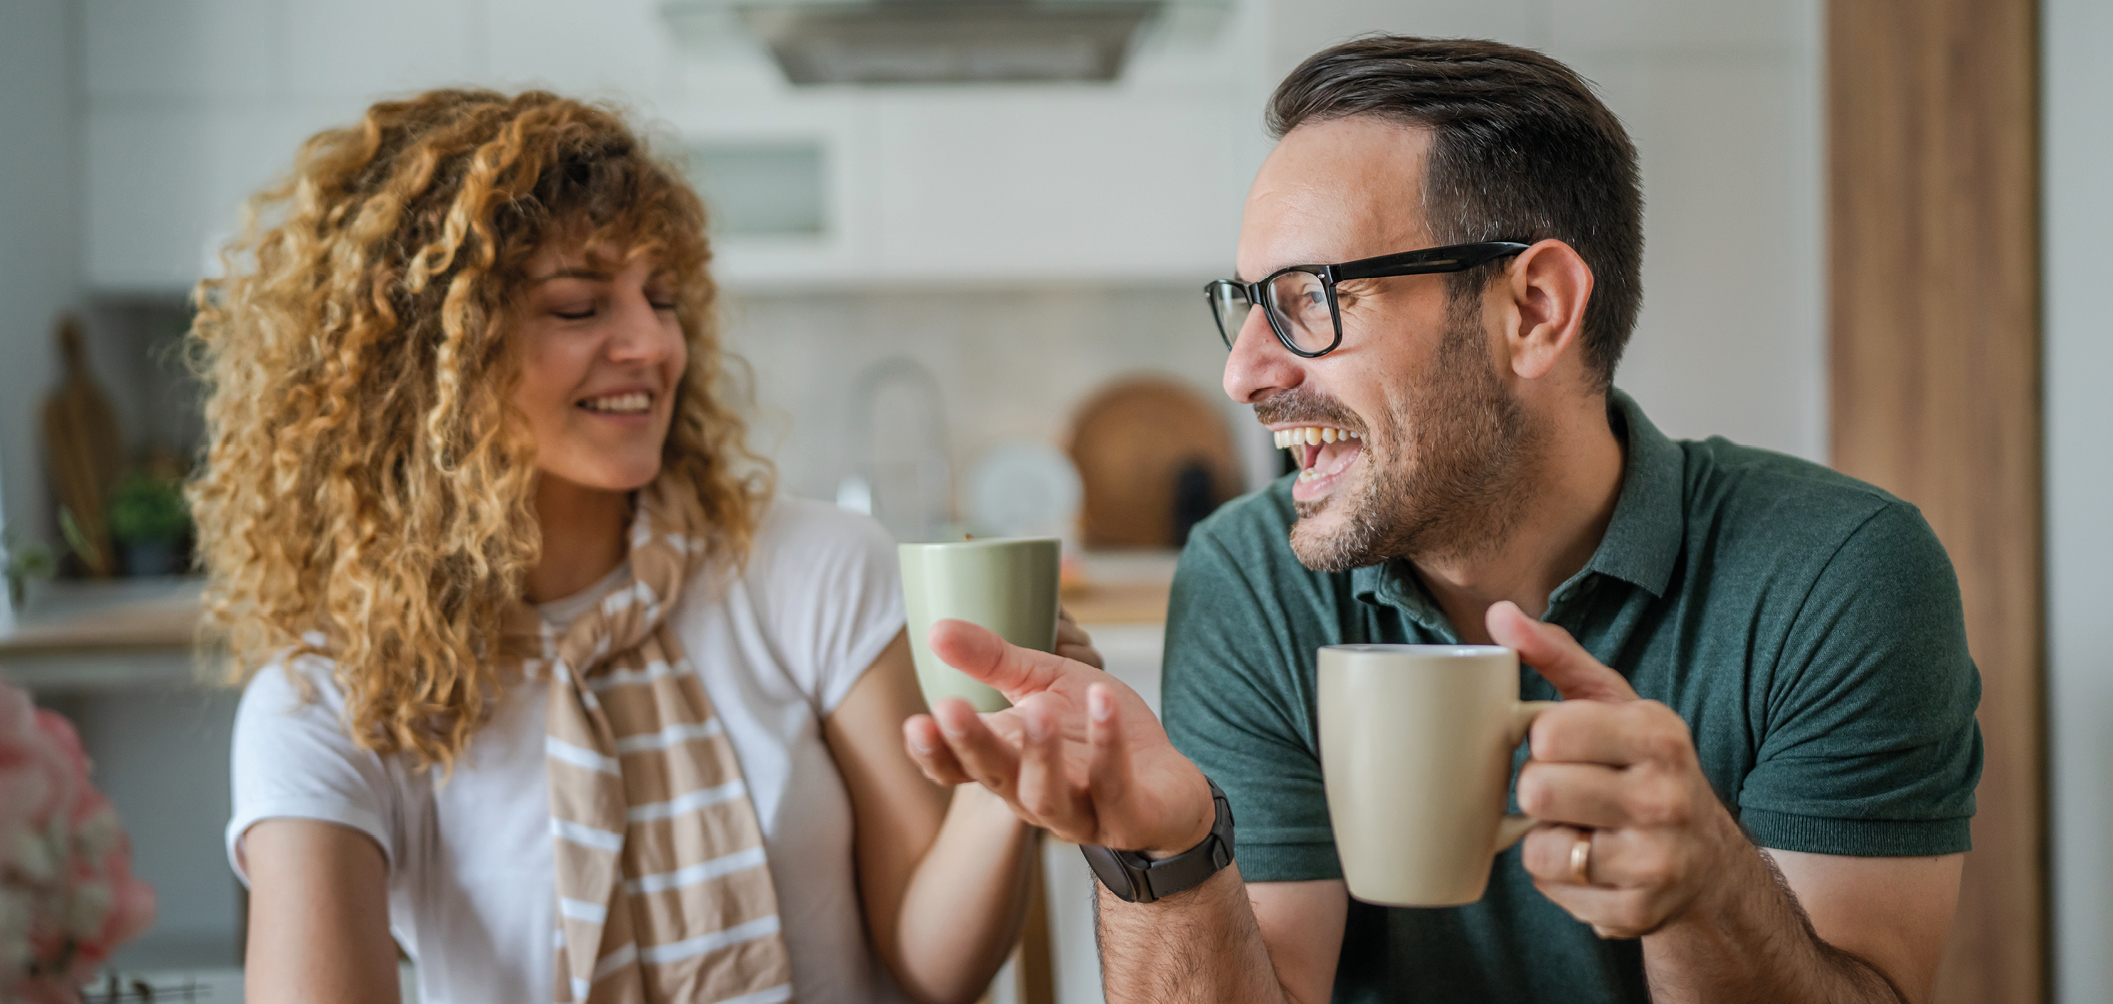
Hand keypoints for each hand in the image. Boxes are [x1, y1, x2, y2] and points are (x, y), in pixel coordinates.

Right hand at [902, 619, 1213, 855]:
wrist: (1166, 783)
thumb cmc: (1092, 732)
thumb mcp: (1043, 684)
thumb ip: (992, 661)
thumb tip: (936, 630)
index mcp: (1007, 763)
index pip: (957, 769)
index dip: (933, 752)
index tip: (914, 723)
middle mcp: (1033, 795)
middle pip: (994, 777)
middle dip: (971, 745)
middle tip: (949, 709)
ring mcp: (1081, 814)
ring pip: (1046, 797)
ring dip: (1038, 754)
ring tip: (1037, 708)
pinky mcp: (1128, 819)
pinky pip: (1114, 787)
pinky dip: (1108, 745)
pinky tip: (1102, 701)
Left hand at [1489, 601, 1752, 938]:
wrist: (1706, 861)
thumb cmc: (1640, 768)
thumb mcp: (1612, 705)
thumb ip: (1555, 655)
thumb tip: (1500, 614)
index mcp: (1657, 734)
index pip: (1550, 732)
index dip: (1540, 740)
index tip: (1560, 744)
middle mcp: (1666, 796)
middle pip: (1538, 790)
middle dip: (1538, 792)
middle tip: (1568, 792)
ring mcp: (1657, 859)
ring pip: (1540, 847)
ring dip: (1545, 839)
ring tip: (1580, 828)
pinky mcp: (1638, 911)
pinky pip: (1553, 889)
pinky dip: (1560, 879)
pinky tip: (1591, 865)